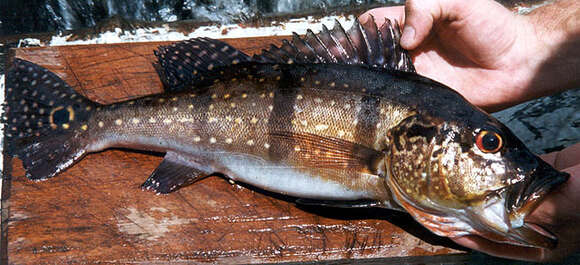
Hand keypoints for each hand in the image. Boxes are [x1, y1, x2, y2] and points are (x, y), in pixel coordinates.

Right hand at [360, 0, 578, 111]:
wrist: (518, 62)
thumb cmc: (491, 25)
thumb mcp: (457, 1)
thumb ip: (425, 7)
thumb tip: (404, 40)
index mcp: (411, 23)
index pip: (373, 25)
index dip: (357, 33)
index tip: (345, 45)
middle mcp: (407, 50)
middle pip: (370, 54)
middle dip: (352, 60)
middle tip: (339, 68)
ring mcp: (414, 74)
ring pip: (379, 78)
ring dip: (365, 82)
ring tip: (349, 86)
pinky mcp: (424, 96)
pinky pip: (399, 99)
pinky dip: (386, 101)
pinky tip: (374, 102)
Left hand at [454, 143, 579, 261]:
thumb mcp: (564, 207)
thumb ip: (529, 211)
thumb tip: (493, 216)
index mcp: (552, 242)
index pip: (507, 248)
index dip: (480, 243)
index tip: (454, 233)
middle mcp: (547, 221)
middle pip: (503, 222)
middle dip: (477, 215)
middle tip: (448, 208)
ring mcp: (549, 196)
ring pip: (509, 196)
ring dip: (487, 191)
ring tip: (459, 187)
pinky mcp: (552, 172)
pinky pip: (521, 172)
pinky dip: (503, 168)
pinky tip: (482, 163)